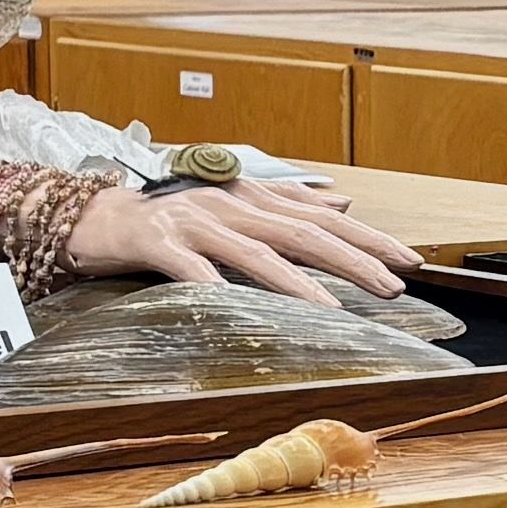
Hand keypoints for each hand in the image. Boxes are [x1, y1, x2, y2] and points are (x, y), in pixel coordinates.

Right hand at [68, 173, 416, 302]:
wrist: (95, 217)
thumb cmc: (170, 218)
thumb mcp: (234, 203)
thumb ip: (287, 203)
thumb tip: (343, 204)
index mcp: (252, 196)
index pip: (322, 218)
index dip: (368, 238)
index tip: (410, 261)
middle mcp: (231, 205)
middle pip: (302, 233)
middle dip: (352, 260)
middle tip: (394, 286)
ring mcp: (196, 223)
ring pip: (257, 254)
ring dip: (300, 285)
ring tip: (336, 311)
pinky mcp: (159, 242)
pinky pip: (192, 269)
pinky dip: (214, 287)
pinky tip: (236, 310)